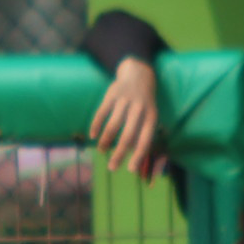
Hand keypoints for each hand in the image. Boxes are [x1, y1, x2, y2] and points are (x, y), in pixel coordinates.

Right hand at [87, 55, 164, 178]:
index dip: (138, 156)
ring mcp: (125, 101)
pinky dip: (96, 126)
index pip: (145, 139)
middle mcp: (139, 108)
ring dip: (105, 141)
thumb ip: (141, 133)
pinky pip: (101, 113)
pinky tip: (93, 135)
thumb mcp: (148, 115)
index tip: (131, 170)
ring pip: (113, 126)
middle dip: (118, 154)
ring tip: (102, 150)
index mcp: (151, 116)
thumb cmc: (144, 102)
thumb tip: (132, 153)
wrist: (139, 73)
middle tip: (112, 168)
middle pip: (127, 135)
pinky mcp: (112, 94)